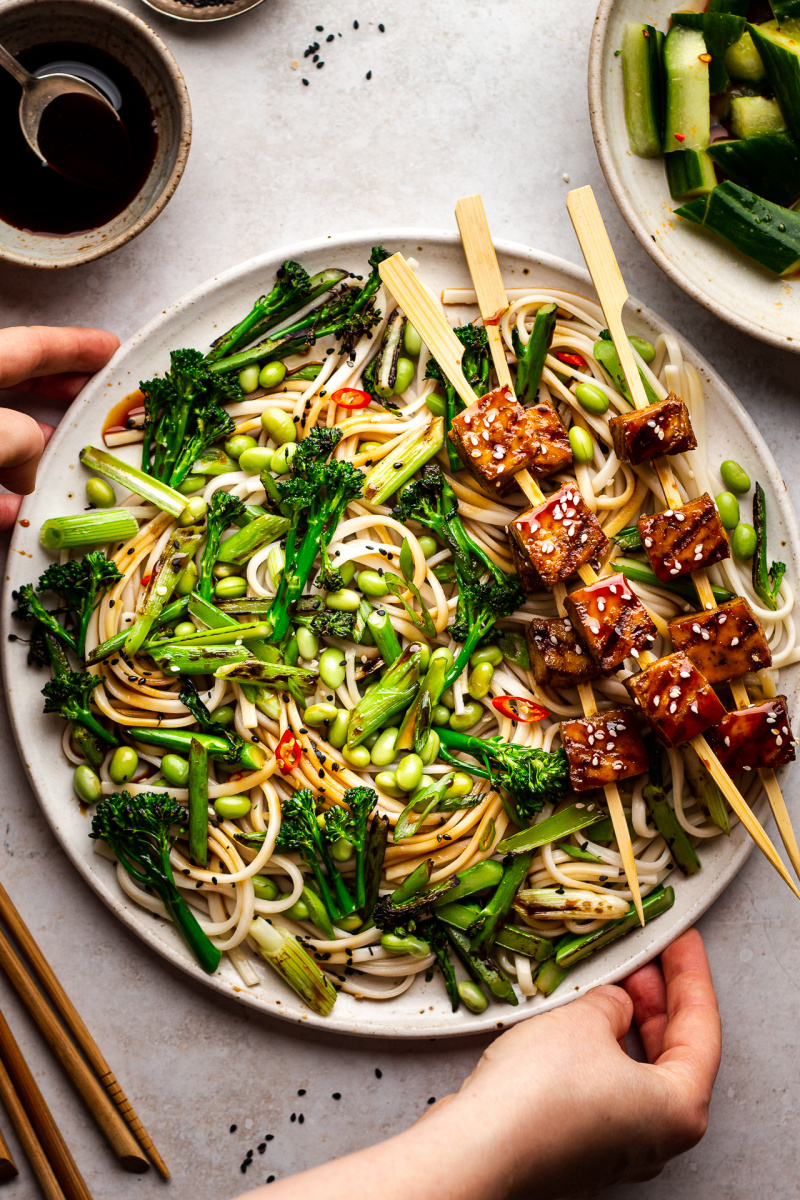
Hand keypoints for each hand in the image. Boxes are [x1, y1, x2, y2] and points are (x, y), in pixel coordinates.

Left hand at [0, 325, 118, 528]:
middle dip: (60, 394)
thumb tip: (31, 466)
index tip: (110, 350)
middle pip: (18, 383)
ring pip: (3, 435)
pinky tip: (17, 515)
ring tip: (63, 468)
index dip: (75, 347)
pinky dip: (2, 496)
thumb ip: (21, 439)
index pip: (32, 346)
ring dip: (32, 454)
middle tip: (97, 403)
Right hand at [438, 926, 720, 1197]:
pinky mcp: (581, 1150)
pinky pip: (606, 1090)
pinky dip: (601, 1052)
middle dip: (658, 998)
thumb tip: (616, 1004)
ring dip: (627, 1024)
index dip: (689, 972)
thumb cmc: (541, 1092)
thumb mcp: (586, 1019)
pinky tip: (581, 1024)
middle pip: (674, 1052)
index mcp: (680, 1107)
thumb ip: (613, 1003)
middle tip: (645, 955)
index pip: (701, 1026)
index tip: (682, 939)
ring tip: (610, 983)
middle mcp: (658, 1137)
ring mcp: (619, 1148)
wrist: (478, 1150)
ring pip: (637, 1072)